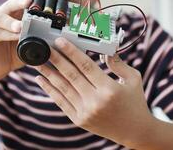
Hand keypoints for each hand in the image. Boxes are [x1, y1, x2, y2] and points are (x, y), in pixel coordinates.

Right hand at [0, 0, 44, 79]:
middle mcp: (2, 14)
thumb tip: (61, 32)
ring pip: (0, 17)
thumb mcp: (31, 41)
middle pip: (11, 3)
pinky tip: (14, 36)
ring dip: (11, 21)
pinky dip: (5, 34)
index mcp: (14, 13)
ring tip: (20, 26)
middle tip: (30, 0)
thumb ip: (40, 34)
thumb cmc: (15, 52)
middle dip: (21, 0)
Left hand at [34, 37, 153, 144]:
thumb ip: (118, 63)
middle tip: (44, 47)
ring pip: (62, 88)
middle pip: (71, 75)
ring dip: (48, 73)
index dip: (71, 52)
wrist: (135, 131)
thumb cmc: (135, 102)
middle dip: (55, 59)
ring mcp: (85, 112)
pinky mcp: (79, 120)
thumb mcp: (133, 79)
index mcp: (109, 89)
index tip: (60, 41)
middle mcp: (95, 101)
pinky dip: (50, 90)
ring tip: (37, 61)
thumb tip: (104, 50)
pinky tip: (41, 79)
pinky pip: (61, 102)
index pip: (85, 65)